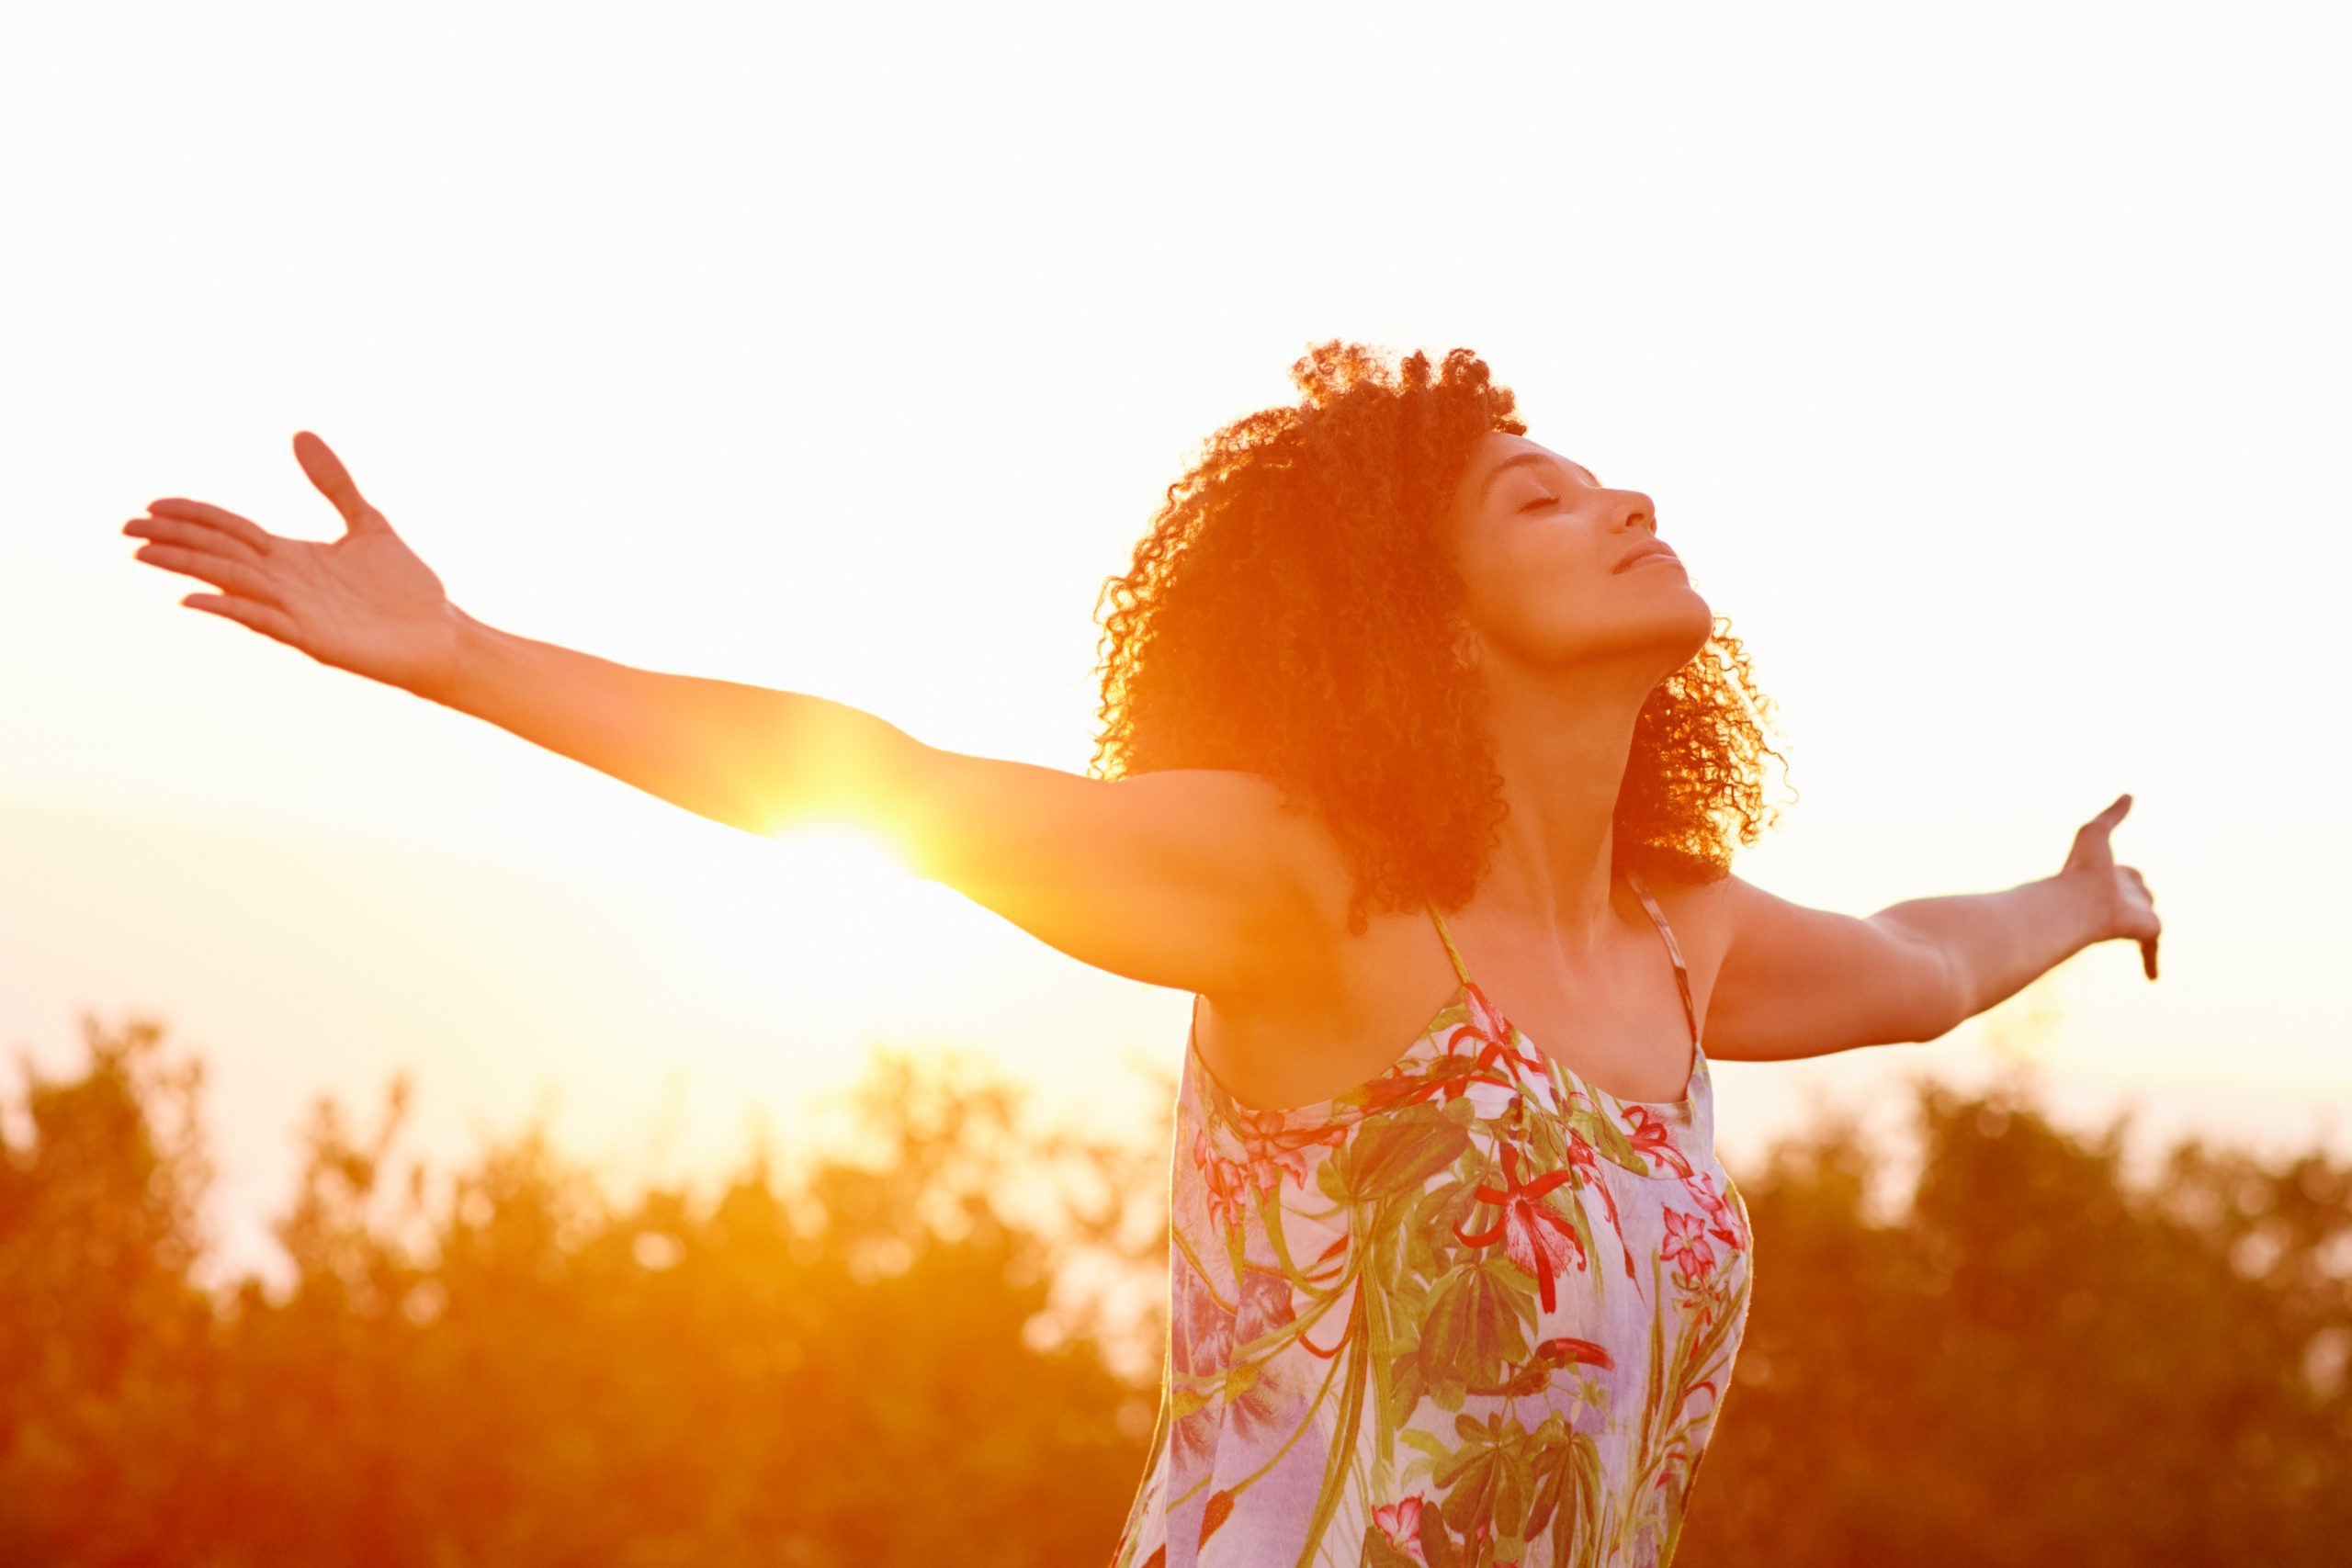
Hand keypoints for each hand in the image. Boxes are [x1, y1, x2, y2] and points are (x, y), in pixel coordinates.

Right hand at [124, 431, 463, 697]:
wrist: (440, 634)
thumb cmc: (404, 587)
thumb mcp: (367, 523)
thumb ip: (334, 483)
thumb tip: (300, 435)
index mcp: (291, 556)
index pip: (230, 530)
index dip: (192, 517)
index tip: (151, 505)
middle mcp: (285, 582)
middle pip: (219, 554)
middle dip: (174, 540)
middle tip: (127, 529)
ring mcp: (295, 611)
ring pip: (231, 583)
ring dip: (188, 568)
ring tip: (145, 553)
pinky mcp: (313, 639)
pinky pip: (263, 621)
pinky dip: (229, 607)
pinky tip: (194, 598)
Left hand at [2061, 793, 2160, 979]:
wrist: (2079, 903)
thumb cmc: (2081, 869)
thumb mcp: (2094, 832)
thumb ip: (2111, 814)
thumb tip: (2129, 794)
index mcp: (2111, 875)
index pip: (2128, 875)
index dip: (2127, 875)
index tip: (2124, 876)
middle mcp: (2124, 895)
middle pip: (2143, 894)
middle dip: (2139, 895)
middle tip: (2133, 903)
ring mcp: (2135, 915)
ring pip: (2150, 916)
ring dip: (2143, 928)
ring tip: (2134, 937)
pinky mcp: (2146, 932)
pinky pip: (2152, 949)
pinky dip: (2150, 962)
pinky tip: (2151, 979)